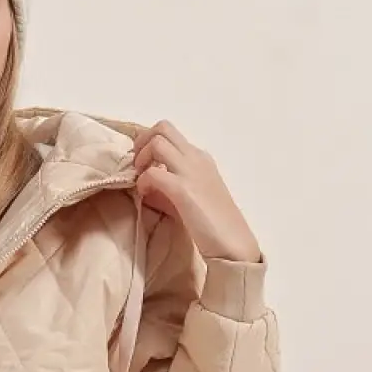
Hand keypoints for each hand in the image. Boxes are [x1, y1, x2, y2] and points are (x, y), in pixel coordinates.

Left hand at [130, 120, 261, 263]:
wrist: (233, 244)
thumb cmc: (214, 225)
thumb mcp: (191, 197)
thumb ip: (170, 186)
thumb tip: (145, 184)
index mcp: (200, 158)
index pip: (170, 134)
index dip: (149, 143)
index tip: (142, 163)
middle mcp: (196, 158)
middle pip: (163, 128)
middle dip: (142, 142)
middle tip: (137, 166)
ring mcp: (191, 171)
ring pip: (157, 142)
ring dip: (142, 158)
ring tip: (141, 180)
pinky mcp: (183, 190)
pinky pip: (154, 172)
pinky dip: (143, 181)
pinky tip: (145, 194)